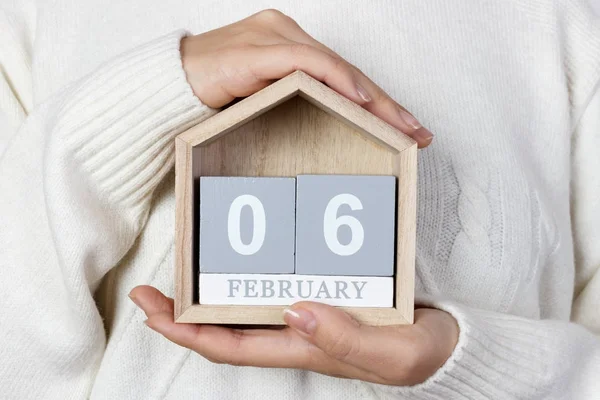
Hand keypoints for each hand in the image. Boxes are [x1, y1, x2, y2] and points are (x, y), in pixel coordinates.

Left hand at [129, 286, 458, 385]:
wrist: (448, 340)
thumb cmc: (421, 351)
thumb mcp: (392, 353)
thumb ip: (347, 338)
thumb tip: (295, 312)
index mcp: (303, 348)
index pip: (229, 346)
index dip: (185, 332)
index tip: (151, 306)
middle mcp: (296, 333)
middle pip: (225, 327)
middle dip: (183, 311)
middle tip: (151, 283)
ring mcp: (307, 314)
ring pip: (246, 305)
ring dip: (212, 288)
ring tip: (187, 262)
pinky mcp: (324, 295)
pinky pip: (276, 284)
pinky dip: (254, 270)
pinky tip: (248, 248)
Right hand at [181, 9, 433, 147]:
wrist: (166, 88)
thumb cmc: (211, 98)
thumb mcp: (263, 103)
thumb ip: (294, 106)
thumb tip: (328, 137)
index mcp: (288, 46)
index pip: (343, 76)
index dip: (376, 103)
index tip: (405, 129)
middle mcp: (286, 34)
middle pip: (347, 72)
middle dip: (385, 105)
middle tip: (416, 132)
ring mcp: (273, 37)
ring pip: (335, 66)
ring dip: (370, 98)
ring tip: (399, 125)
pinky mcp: (258, 49)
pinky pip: (306, 63)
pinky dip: (336, 82)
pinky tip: (360, 101)